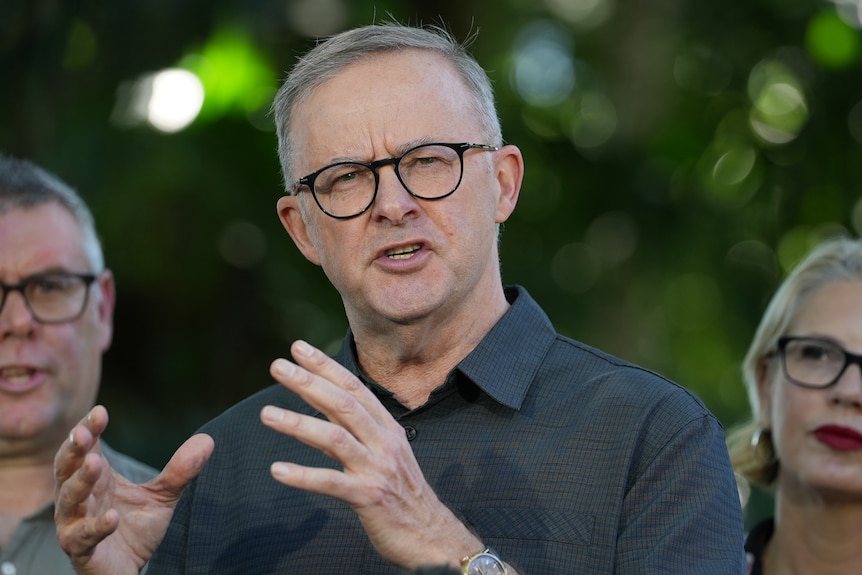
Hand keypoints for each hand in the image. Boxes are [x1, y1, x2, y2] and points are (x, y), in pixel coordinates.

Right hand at [54, 405, 213, 574]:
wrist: (128, 569)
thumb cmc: (135, 528)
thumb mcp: (163, 496)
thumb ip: (181, 470)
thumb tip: (208, 439)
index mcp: (95, 478)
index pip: (86, 448)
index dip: (89, 428)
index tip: (100, 411)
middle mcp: (79, 497)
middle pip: (67, 468)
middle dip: (75, 450)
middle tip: (84, 433)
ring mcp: (76, 523)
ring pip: (70, 499)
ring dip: (81, 481)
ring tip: (95, 464)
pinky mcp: (82, 550)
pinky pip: (83, 537)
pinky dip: (97, 526)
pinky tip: (113, 516)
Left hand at [260, 340, 482, 570]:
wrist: (429, 534)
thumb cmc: (400, 491)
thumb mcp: (383, 452)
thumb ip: (354, 429)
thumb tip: (322, 403)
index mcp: (387, 427)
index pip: (354, 387)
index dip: (326, 366)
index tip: (298, 348)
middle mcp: (383, 442)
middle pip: (343, 404)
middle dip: (309, 382)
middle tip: (278, 366)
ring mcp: (377, 468)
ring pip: (335, 438)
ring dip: (298, 423)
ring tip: (266, 414)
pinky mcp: (369, 497)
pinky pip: (332, 482)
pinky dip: (303, 475)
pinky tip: (278, 470)